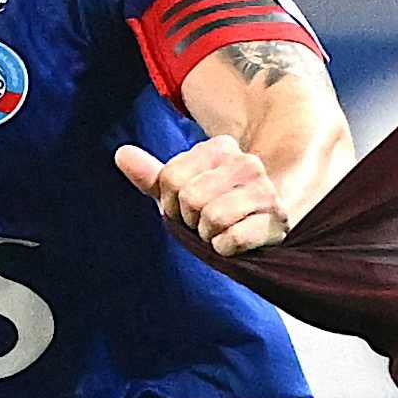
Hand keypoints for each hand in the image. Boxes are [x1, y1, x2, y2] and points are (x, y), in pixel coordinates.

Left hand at [116, 137, 289, 255]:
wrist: (262, 228)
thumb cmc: (216, 208)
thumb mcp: (181, 191)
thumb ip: (152, 175)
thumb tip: (121, 154)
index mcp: (221, 147)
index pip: (170, 178)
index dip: (171, 203)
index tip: (188, 209)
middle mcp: (247, 163)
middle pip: (190, 197)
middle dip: (190, 221)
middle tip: (204, 223)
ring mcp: (265, 190)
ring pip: (212, 217)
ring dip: (208, 236)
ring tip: (221, 231)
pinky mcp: (276, 221)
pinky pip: (230, 240)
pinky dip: (224, 250)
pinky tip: (235, 243)